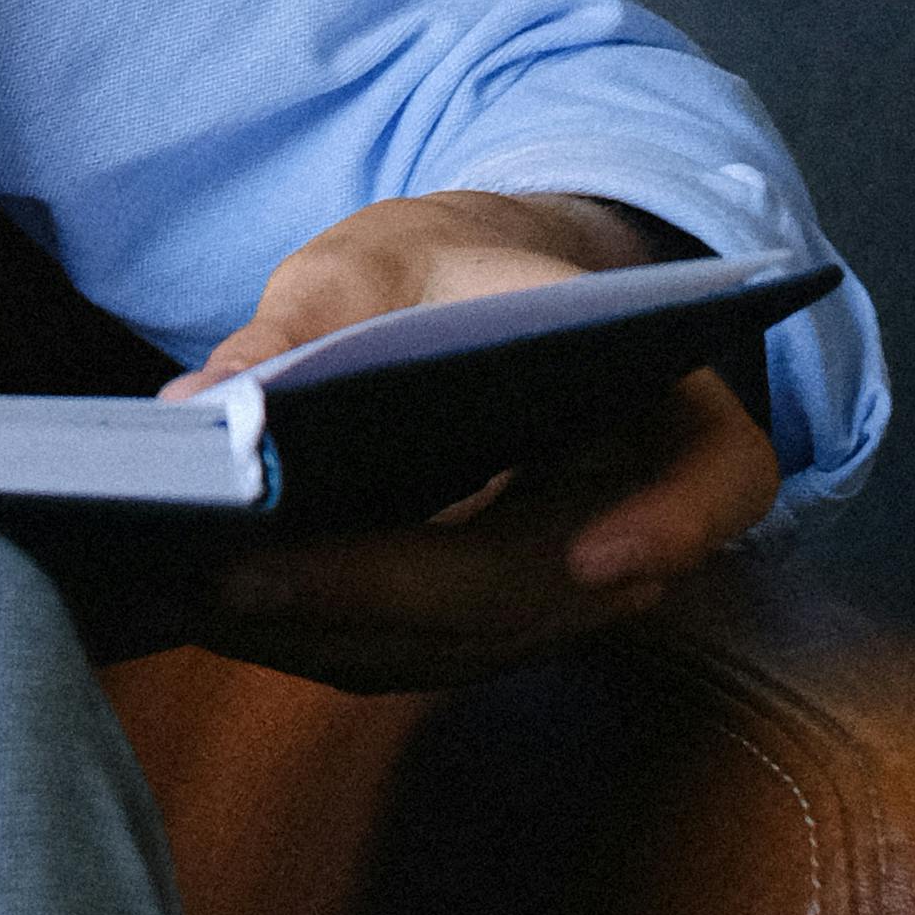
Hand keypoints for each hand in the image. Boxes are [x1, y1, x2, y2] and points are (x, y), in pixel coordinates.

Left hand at [164, 192, 777, 695]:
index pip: (718, 476)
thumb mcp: (380, 262)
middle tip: (239, 568)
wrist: (463, 305)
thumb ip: (303, 325)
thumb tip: (198, 406)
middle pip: (534, 586)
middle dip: (382, 588)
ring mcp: (557, 588)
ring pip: (459, 640)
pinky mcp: (479, 625)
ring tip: (196, 591)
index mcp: (660, 399)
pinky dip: (311, 637)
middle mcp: (630, 514)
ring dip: (325, 629)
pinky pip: (407, 652)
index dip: (675, 522)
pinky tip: (210, 606)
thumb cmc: (441, 270)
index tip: (601, 558)